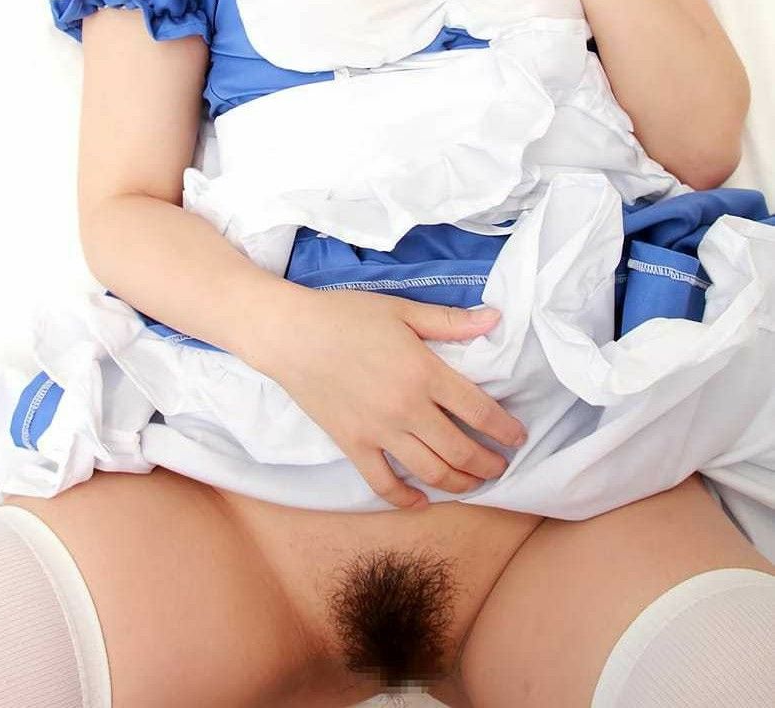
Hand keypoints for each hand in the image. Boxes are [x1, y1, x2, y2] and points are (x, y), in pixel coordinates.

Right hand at [253, 288, 527, 509]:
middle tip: (501, 465)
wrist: (291, 334)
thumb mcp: (402, 310)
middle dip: (488, 463)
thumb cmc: (347, 315)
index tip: (518, 437)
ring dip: (459, 483)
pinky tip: (421, 501)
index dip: (505, 428)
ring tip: (474, 483)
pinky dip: (405, 499)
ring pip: (431, 471)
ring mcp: (379, 432)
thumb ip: (450, 321)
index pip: (479, 410)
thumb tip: (495, 319)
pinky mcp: (353, 445)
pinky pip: (383, 483)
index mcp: (424, 373)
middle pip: (461, 449)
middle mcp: (407, 409)